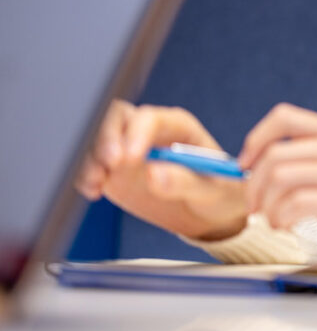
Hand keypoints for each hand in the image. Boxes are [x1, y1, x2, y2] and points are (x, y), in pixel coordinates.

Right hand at [75, 100, 247, 240]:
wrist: (207, 212)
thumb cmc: (218, 192)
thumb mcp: (214, 190)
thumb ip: (187, 182)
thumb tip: (154, 173)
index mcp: (178, 127)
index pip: (150, 118)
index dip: (136, 133)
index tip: (130, 158)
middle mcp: (148, 132)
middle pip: (115, 118)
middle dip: (105, 137)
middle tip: (108, 165)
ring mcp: (127, 148)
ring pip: (96, 137)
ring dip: (89, 157)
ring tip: (97, 182)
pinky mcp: (113, 169)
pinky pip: (89, 163)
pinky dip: (84, 174)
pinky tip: (94, 190)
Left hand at [239, 103, 316, 268]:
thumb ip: (314, 159)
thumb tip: (259, 167)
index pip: (284, 118)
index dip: (255, 139)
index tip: (245, 166)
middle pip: (275, 154)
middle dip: (253, 185)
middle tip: (253, 207)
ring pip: (281, 177)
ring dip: (266, 205)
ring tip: (273, 220)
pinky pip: (298, 203)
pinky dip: (282, 217)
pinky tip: (287, 226)